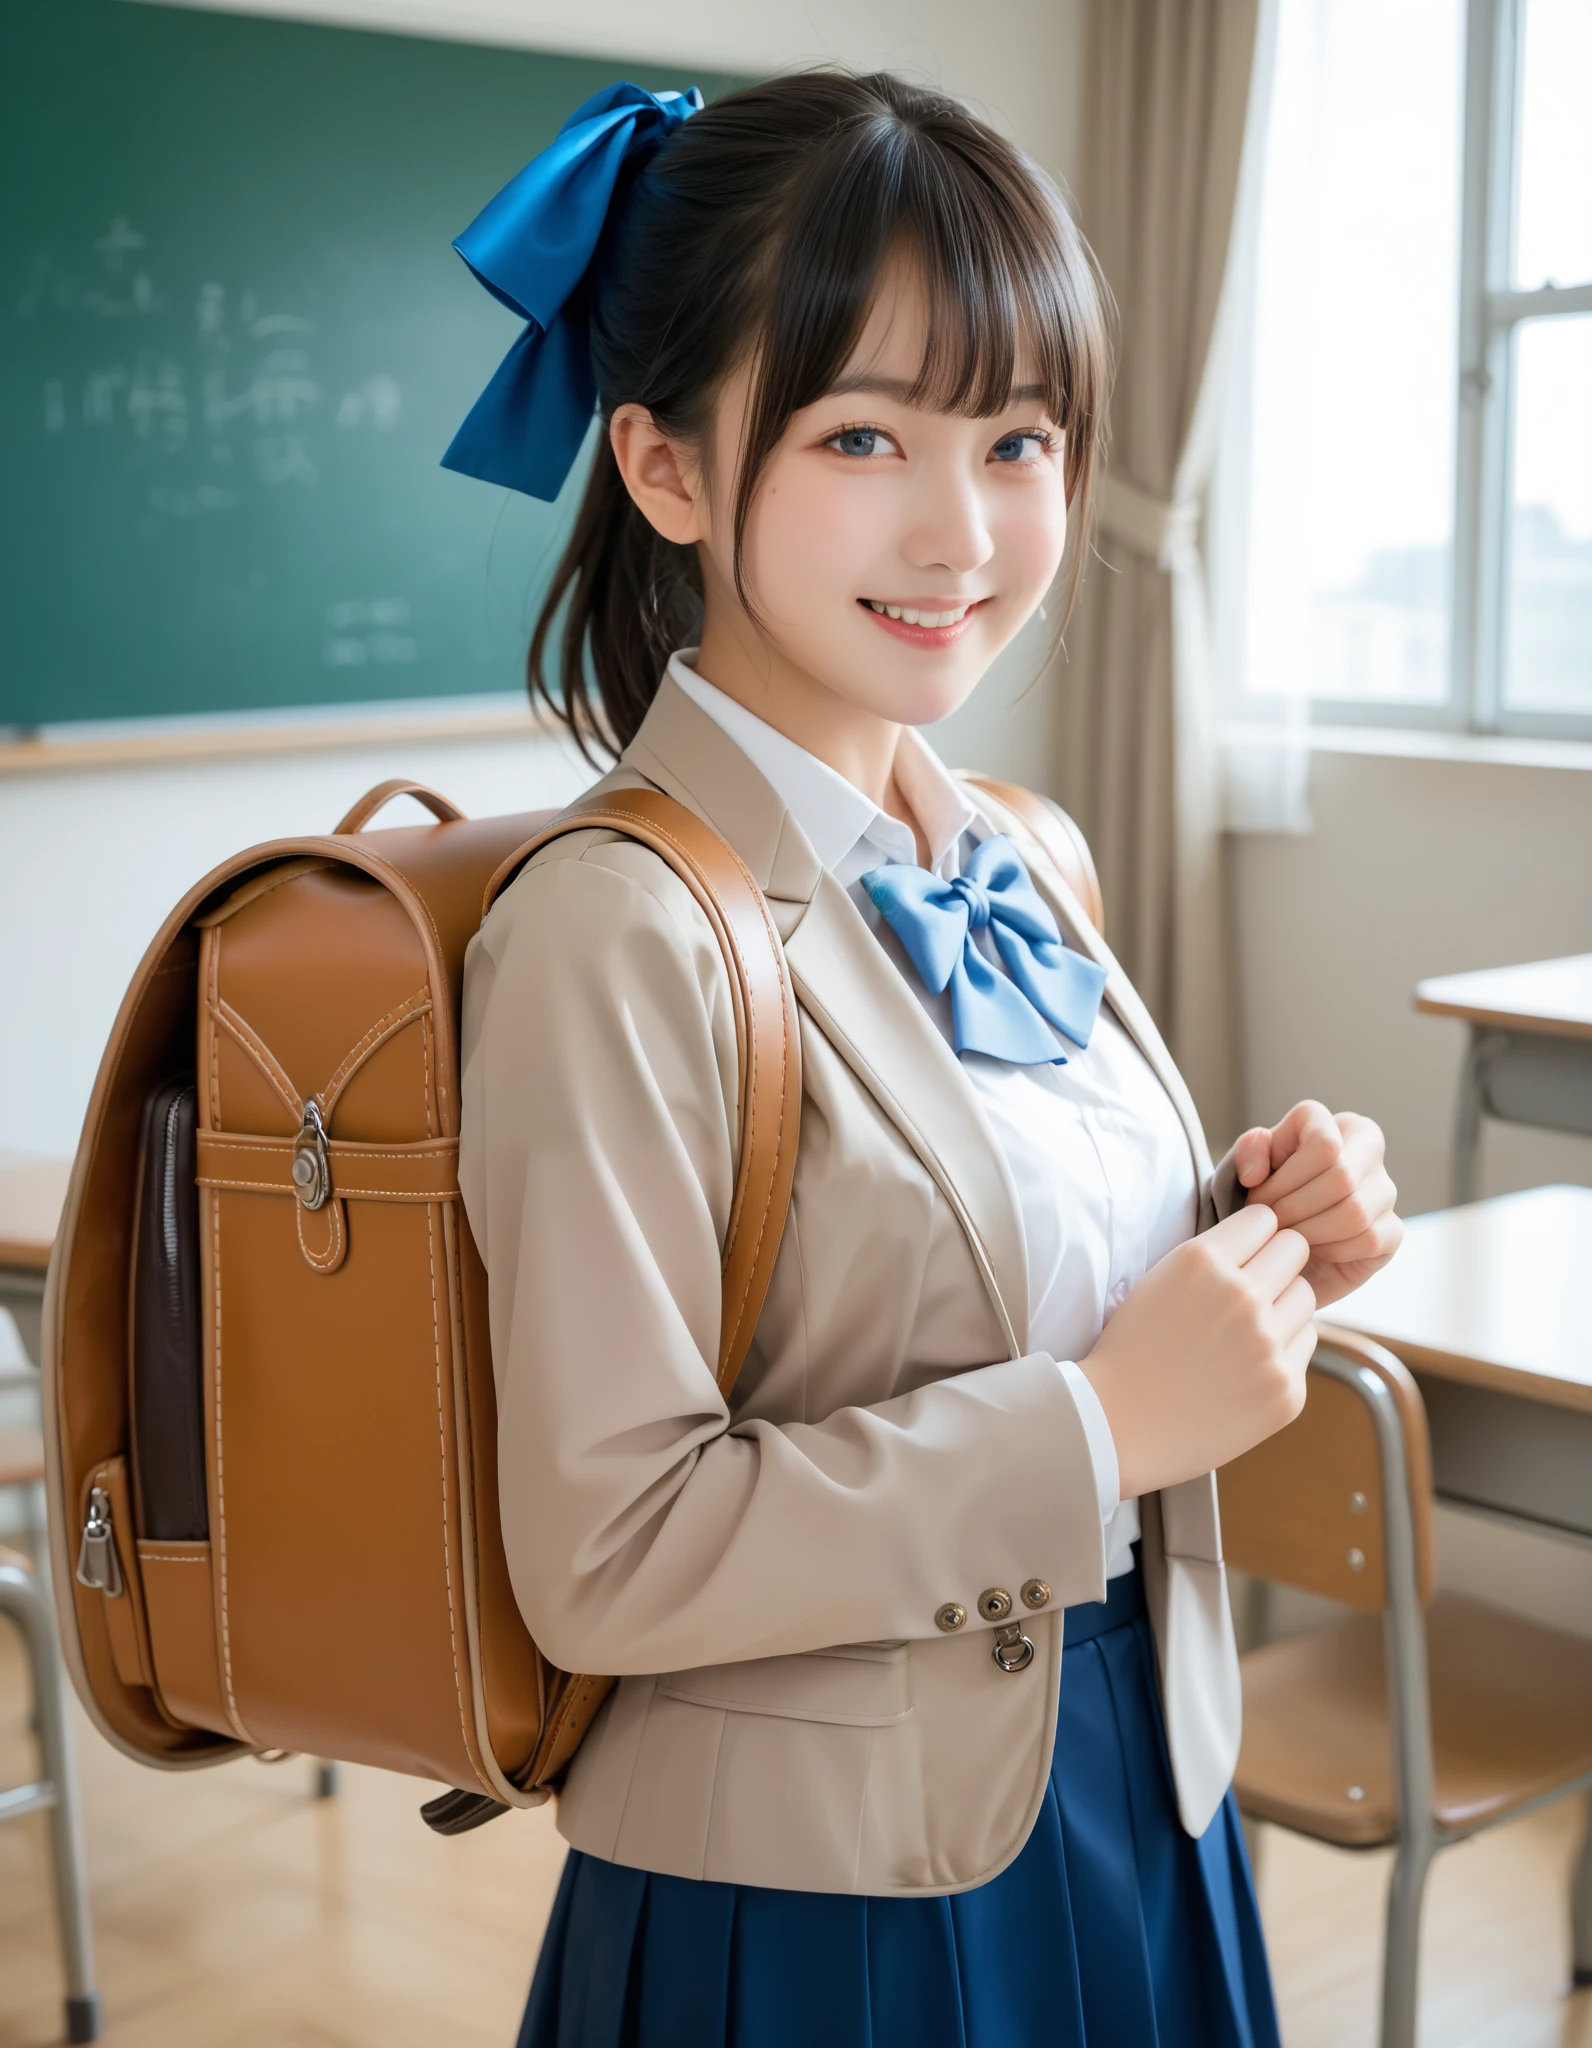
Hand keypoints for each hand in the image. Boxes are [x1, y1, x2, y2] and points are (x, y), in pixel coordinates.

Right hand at [1079, 1205, 1314, 1495]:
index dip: (1254, 1236)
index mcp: (1203, 1262)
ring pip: (1306, 1298)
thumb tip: (1264, 1238)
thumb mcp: (1159, 1281)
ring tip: (1244, 1332)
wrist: (1117, 1425)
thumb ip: (1213, 1257)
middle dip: (1276, 1263)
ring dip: (1283, 1307)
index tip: (1243, 1253)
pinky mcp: (1286, 1390)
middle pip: (1296, 1250)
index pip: (1265, 1219)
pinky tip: (1244, 1368)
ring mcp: (1268, 1346)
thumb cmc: (1133, 1350)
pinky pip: (1304, 1345)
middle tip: (1252, 1288)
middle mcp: (1242, 1297)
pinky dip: (1282, 1351)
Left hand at [1231, 1102, 1402, 1308]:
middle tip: (1269, 1224)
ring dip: (1309, 1231)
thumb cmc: (1268, 1193)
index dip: (1284, 1178)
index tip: (1257, 1196)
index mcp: (1341, 1124)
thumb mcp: (1248, 1166)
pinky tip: (1310, 1250)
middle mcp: (1370, 1150)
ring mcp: (1386, 1191)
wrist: (1281, 1240)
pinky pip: (1368, 1240)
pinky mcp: (1393, 1232)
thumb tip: (1256, 1174)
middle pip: (1341, 1177)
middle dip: (1294, 1207)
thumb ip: (1248, 1151)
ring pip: (1355, 1212)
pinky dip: (1331, 1250)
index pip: (1324, 1144)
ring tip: (1284, 1238)